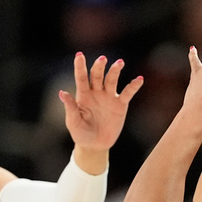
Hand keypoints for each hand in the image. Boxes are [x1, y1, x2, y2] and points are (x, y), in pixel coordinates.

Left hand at [62, 53, 143, 169]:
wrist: (94, 146)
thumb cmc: (80, 133)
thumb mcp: (73, 122)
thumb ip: (70, 108)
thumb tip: (62, 93)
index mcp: (83, 95)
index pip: (81, 78)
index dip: (80, 66)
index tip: (79, 55)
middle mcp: (96, 92)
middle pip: (97, 76)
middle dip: (99, 67)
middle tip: (102, 59)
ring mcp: (109, 97)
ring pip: (112, 80)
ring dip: (115, 71)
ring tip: (119, 63)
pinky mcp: (120, 105)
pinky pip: (128, 93)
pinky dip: (133, 86)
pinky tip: (139, 80)